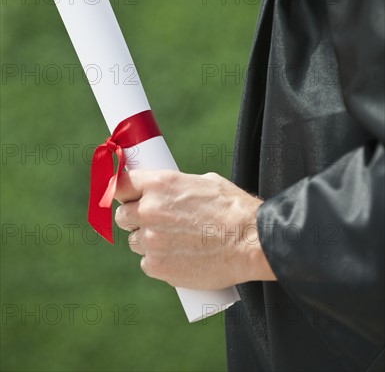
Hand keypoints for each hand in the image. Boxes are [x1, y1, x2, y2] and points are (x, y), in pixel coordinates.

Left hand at [114, 170, 276, 288]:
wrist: (251, 242)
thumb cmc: (233, 209)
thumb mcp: (204, 182)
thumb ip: (176, 188)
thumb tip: (166, 192)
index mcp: (159, 184)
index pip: (119, 184)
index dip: (121, 191)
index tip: (125, 195)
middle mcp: (149, 210)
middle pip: (122, 215)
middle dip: (135, 218)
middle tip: (156, 221)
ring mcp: (151, 240)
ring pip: (135, 241)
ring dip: (148, 241)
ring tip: (175, 242)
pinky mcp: (158, 267)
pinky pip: (147, 263)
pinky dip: (159, 262)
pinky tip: (179, 258)